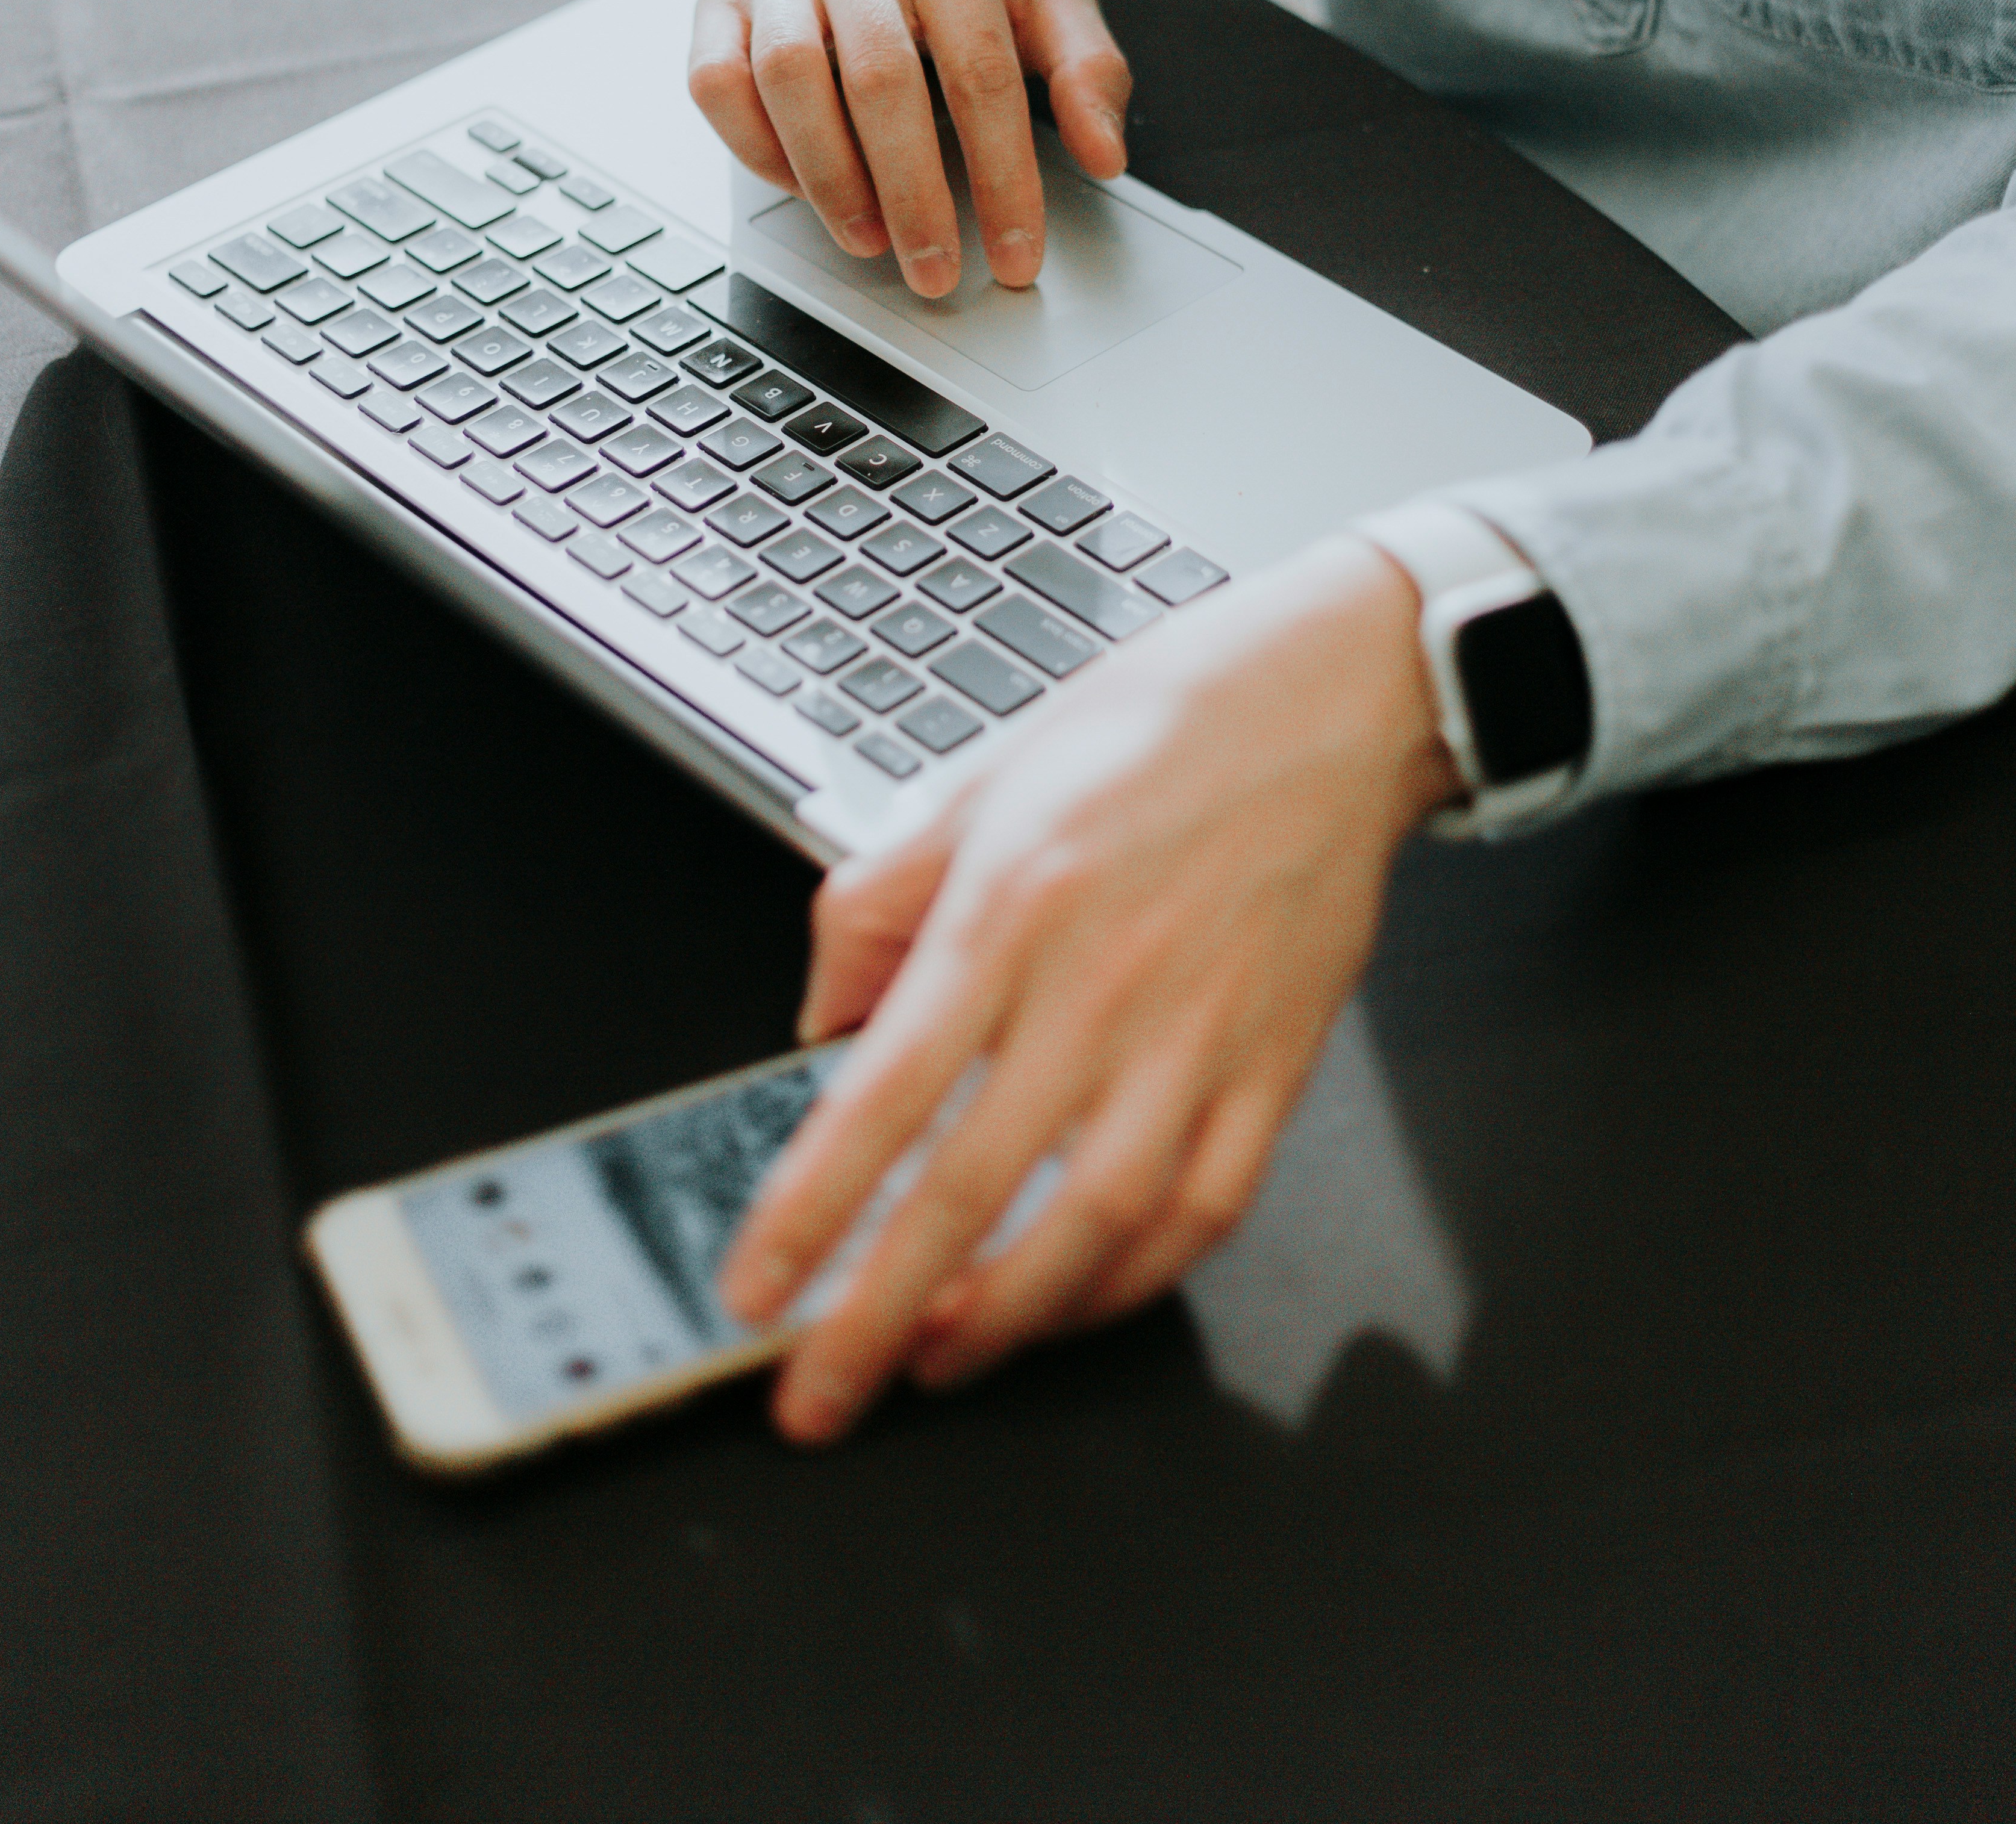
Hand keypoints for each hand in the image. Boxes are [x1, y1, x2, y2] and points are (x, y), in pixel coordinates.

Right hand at [690, 0, 1132, 298]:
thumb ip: (1088, 67)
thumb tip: (1105, 154)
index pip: (982, 73)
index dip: (1003, 177)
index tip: (1015, 255)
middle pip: (882, 83)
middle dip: (913, 196)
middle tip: (936, 272)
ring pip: (788, 80)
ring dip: (830, 180)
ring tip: (869, 240)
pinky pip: (717, 81)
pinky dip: (755, 147)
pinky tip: (800, 187)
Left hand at [717, 537, 1457, 1441]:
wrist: (1332, 694)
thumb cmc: (1160, 720)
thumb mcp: (981, 776)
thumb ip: (879, 900)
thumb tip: (822, 1021)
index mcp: (1012, 902)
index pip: (883, 1092)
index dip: (810, 1209)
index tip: (756, 1289)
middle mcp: (1102, 979)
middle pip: (970, 1187)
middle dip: (878, 1313)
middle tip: (819, 1394)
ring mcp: (1200, 1033)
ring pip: (1091, 1226)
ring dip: (1003, 1320)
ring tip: (933, 1362)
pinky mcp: (1276, 1064)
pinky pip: (1202, 1211)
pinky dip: (1129, 1281)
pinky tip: (1070, 1302)